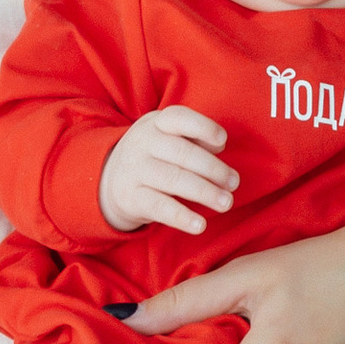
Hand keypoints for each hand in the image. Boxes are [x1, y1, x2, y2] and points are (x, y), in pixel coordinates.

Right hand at [100, 103, 235, 235]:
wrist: (110, 180)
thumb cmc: (155, 155)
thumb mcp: (169, 137)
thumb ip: (195, 138)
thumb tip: (218, 146)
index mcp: (156, 123)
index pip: (178, 118)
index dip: (203, 127)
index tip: (223, 141)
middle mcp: (143, 143)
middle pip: (183, 153)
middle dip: (213, 169)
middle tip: (233, 183)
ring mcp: (135, 170)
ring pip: (174, 180)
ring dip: (205, 192)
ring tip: (226, 203)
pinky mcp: (131, 198)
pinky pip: (160, 207)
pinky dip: (182, 217)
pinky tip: (200, 225)